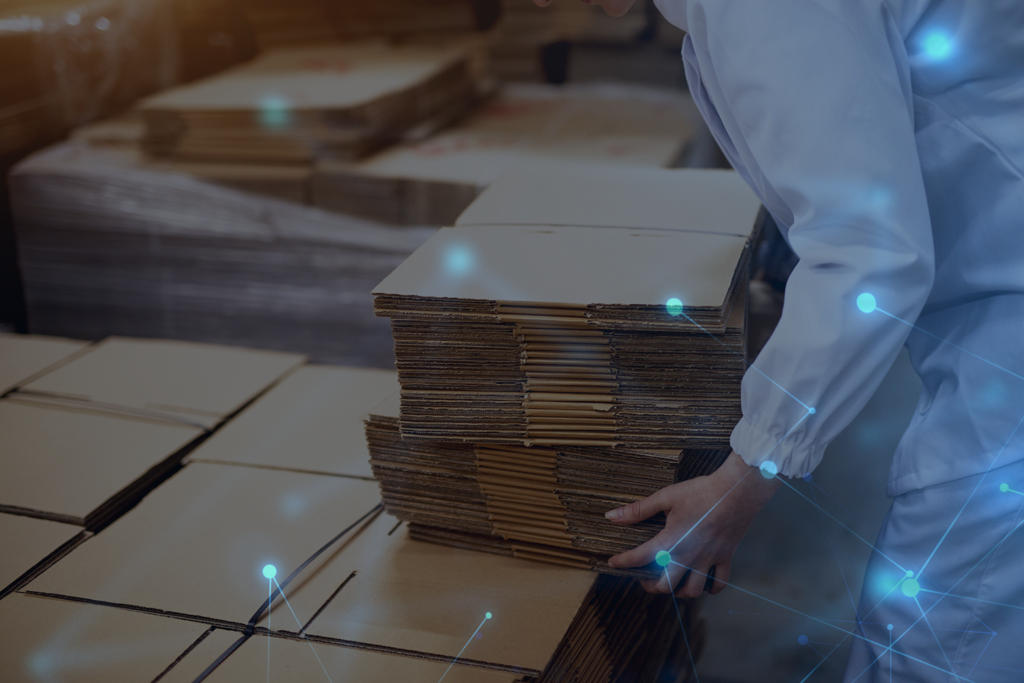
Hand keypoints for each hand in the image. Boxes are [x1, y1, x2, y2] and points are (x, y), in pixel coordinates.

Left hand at [605, 451, 780, 596]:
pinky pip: (718, 584)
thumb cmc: (701, 492)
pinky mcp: (725, 558)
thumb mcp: (666, 497)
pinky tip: (702, 582)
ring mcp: (708, 560)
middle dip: (651, 586)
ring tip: (672, 582)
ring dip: (679, 591)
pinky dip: (709, 589)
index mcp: (671, 541)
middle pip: (665, 586)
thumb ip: (638, 510)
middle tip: (644, 578)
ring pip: (692, 591)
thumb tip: (611, 516)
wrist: (737, 491)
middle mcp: (688, 557)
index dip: (622, 562)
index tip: (613, 563)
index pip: (639, 558)